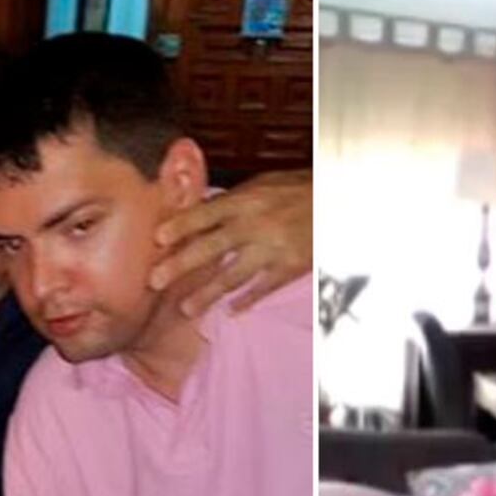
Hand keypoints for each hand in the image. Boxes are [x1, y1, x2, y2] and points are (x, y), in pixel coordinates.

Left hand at [151, 169, 311, 317]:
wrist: (339, 200)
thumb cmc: (299, 189)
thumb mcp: (264, 184)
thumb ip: (233, 199)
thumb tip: (199, 209)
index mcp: (247, 200)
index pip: (205, 214)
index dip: (181, 226)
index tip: (157, 239)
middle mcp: (255, 225)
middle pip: (211, 248)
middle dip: (181, 265)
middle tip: (155, 281)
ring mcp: (272, 249)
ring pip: (233, 275)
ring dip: (207, 294)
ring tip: (186, 310)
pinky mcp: (290, 267)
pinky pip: (263, 288)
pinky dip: (247, 301)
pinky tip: (230, 312)